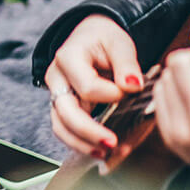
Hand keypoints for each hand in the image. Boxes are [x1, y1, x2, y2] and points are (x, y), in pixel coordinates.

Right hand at [45, 14, 144, 160]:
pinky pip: (65, 129)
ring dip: (82, 143)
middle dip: (88, 131)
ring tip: (106, 153)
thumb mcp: (119, 42)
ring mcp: (57, 94)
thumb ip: (126, 63)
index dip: (110, 94)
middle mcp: (56, 78)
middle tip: (112, 142)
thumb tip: (133, 86)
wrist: (90, 36)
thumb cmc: (104, 39)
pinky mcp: (63, 107)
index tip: (129, 91)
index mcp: (68, 57)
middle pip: (65, 111)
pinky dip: (81, 143)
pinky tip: (100, 152)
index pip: (87, 86)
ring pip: (60, 125)